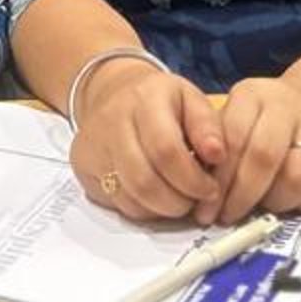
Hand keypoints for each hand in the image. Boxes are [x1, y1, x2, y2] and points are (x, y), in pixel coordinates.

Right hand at [70, 60, 226, 223]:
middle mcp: (112, 119)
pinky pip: (115, 203)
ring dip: (162, 210)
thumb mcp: (192, 100)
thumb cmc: (162, 101)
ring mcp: (93, 143)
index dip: (192, 179)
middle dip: (178, 201)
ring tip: (178, 200)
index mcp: (145, 98)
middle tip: (195, 201)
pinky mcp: (82, 164)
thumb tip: (218, 155)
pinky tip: (156, 197)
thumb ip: (209, 126)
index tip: (210, 189)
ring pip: (129, 197)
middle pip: (144, 180)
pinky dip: (142, 209)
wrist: (115, 91)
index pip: (165, 150)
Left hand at [209, 76, 300, 224]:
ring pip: (297, 176)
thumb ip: (218, 147)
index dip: (218, 179)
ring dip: (273, 201)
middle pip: (263, 156)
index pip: (233, 138)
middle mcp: (288, 107)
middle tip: (228, 216)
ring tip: (261, 207)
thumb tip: (197, 191)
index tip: (205, 209)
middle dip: (241, 195)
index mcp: (254, 95)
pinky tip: (288, 202)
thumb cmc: (264, 119)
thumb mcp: (236, 117)